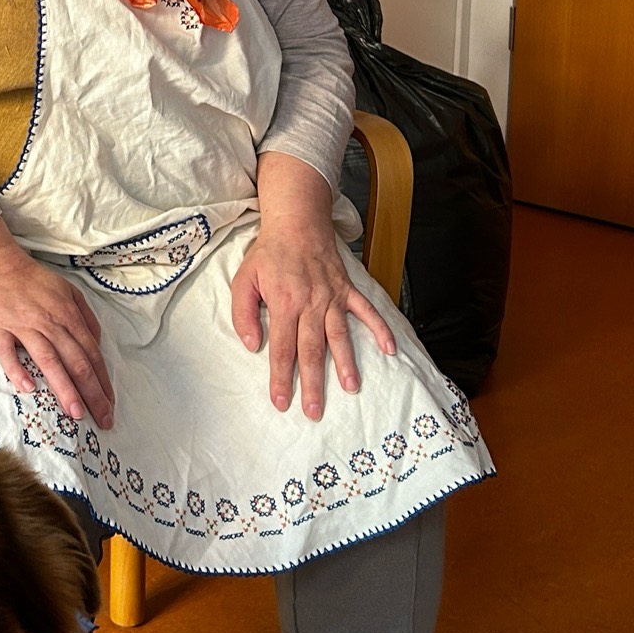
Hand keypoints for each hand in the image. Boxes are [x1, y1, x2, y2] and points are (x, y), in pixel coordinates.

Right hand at [0, 220, 115, 429]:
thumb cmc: (30, 278)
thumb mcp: (67, 289)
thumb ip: (85, 316)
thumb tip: (97, 342)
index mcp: (68, 314)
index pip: (91, 353)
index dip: (103, 380)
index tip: (110, 404)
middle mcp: (50, 322)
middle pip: (76, 361)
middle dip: (92, 393)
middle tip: (102, 419)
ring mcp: (23, 325)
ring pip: (49, 360)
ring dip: (64, 387)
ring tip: (75, 413)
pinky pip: (7, 352)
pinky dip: (17, 369)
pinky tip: (27, 388)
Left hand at [231, 155, 396, 420]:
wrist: (296, 222)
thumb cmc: (268, 254)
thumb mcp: (244, 280)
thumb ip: (243, 314)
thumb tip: (252, 345)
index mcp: (283, 303)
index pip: (281, 349)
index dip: (280, 377)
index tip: (281, 402)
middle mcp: (310, 304)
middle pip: (311, 350)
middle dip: (312, 383)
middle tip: (314, 410)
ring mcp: (332, 297)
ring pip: (339, 336)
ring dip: (346, 363)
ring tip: (351, 389)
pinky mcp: (347, 289)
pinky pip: (367, 311)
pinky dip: (380, 329)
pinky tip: (390, 349)